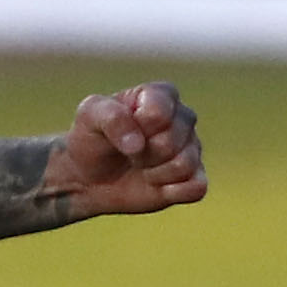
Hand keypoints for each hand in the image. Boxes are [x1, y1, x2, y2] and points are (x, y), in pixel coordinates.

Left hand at [48, 83, 205, 218]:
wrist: (90, 177)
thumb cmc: (93, 138)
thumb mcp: (89, 116)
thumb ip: (112, 117)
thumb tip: (138, 144)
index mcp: (161, 95)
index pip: (159, 113)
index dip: (135, 128)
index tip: (119, 132)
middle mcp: (183, 118)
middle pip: (169, 142)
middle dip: (142, 155)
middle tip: (129, 154)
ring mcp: (192, 148)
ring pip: (183, 164)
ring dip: (153, 174)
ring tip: (141, 168)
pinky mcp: (194, 178)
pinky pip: (196, 188)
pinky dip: (171, 192)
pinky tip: (155, 185)